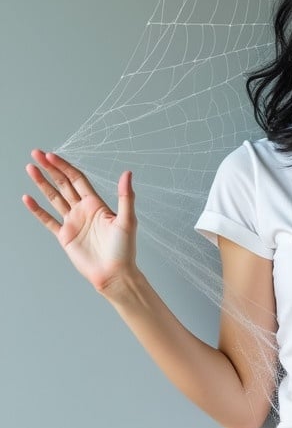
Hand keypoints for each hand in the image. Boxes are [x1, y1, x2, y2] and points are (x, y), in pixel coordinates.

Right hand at [22, 151, 137, 292]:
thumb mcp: (127, 220)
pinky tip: (28, 198)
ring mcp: (73, 222)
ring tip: (30, 168)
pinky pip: (48, 220)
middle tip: (36, 153)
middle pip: (63, 184)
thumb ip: (125, 197)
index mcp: (96, 204)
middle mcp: (83, 210)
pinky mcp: (65, 236)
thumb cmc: (124, 249)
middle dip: (50, 168)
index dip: (64, 166)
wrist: (114, 274)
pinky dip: (37, 210)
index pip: (77, 179)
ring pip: (54, 198)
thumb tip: (128, 173)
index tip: (51, 155)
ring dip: (42, 183)